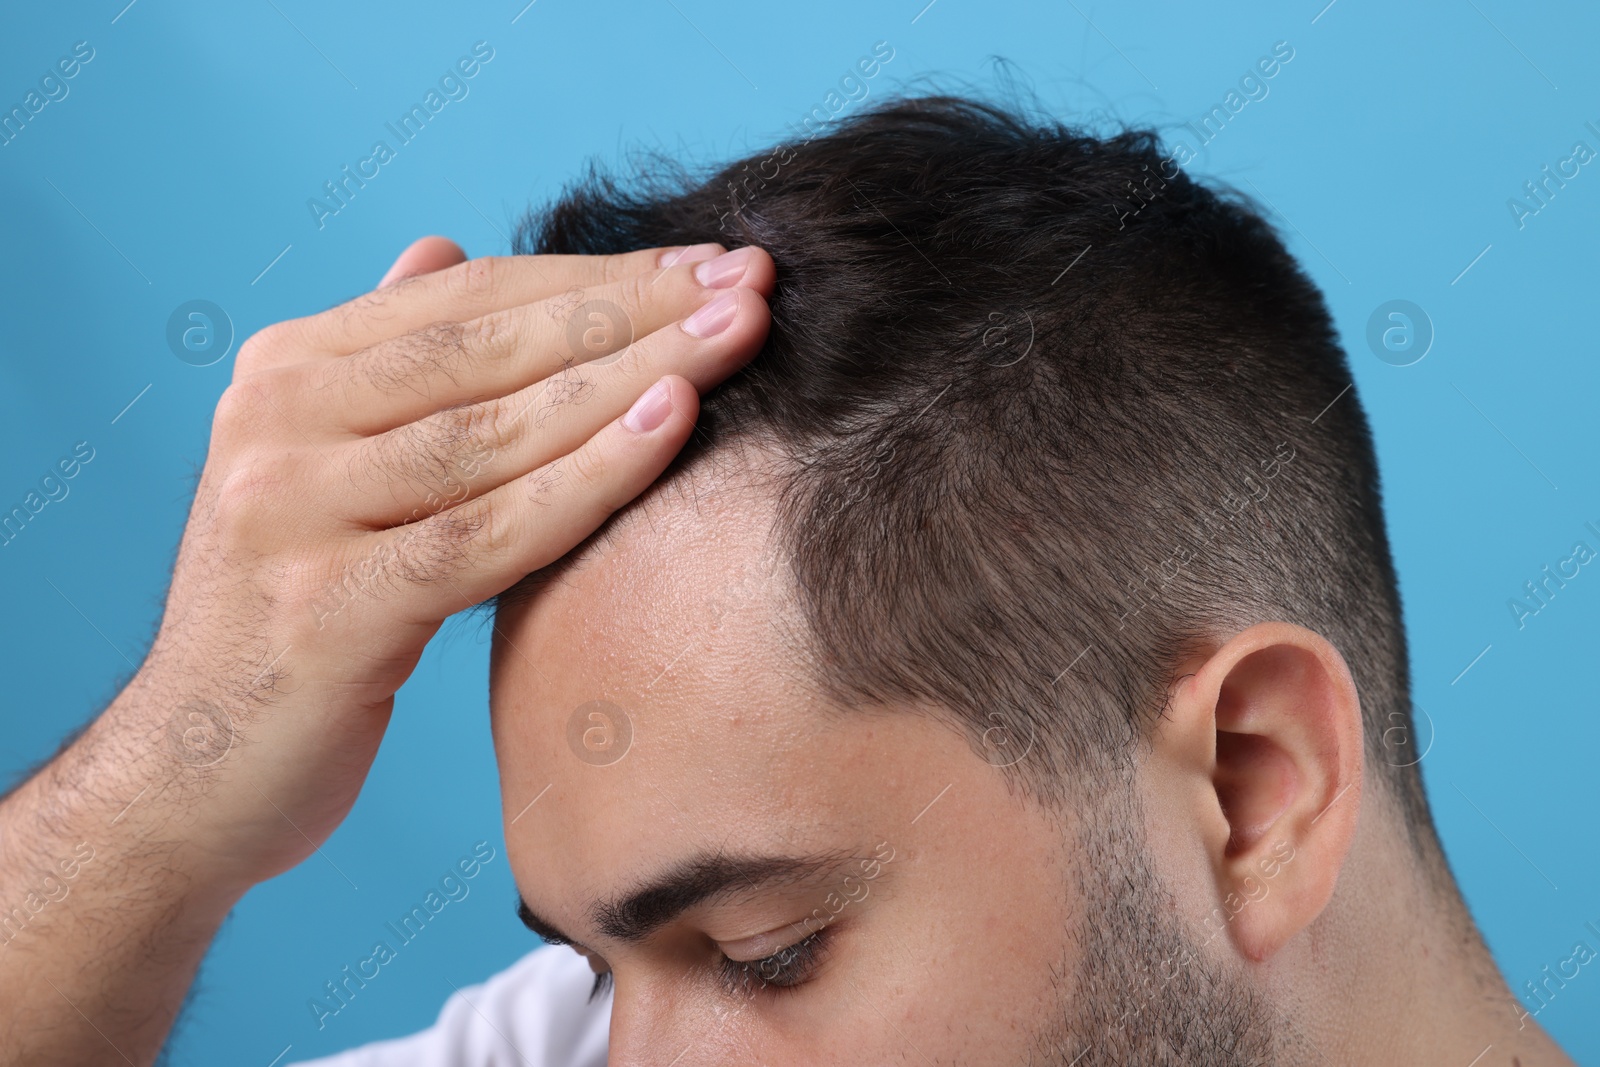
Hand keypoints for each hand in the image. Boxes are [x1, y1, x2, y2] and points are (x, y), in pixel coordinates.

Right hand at [109, 235, 774, 887]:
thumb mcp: (324, 470)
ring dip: (635, 374)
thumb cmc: (292, 623)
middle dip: (637, 309)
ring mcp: (288, 510)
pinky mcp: (324, 608)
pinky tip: (672, 424)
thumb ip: (383, 367)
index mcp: (285, 371)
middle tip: (753, 281)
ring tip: (739, 336)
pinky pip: (487, 533)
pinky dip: (588, 476)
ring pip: (498, 430)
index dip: (602, 273)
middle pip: (493, 347)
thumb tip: (442, 251)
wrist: (195, 777)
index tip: (712, 260)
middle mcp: (275, 421)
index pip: (473, 296)